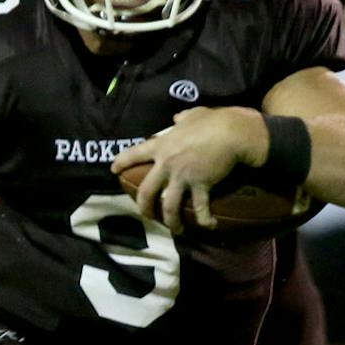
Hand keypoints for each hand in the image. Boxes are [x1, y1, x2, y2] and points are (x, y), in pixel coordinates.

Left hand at [112, 107, 261, 230]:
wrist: (231, 131)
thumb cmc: (212, 120)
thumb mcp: (193, 114)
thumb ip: (182, 118)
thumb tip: (177, 118)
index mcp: (162, 145)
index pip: (135, 153)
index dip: (122, 161)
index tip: (113, 169)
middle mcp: (167, 164)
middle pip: (146, 191)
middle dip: (144, 207)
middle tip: (147, 215)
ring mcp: (182, 177)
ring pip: (169, 206)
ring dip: (171, 221)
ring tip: (176, 229)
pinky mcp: (200, 185)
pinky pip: (201, 208)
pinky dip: (205, 220)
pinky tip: (210, 225)